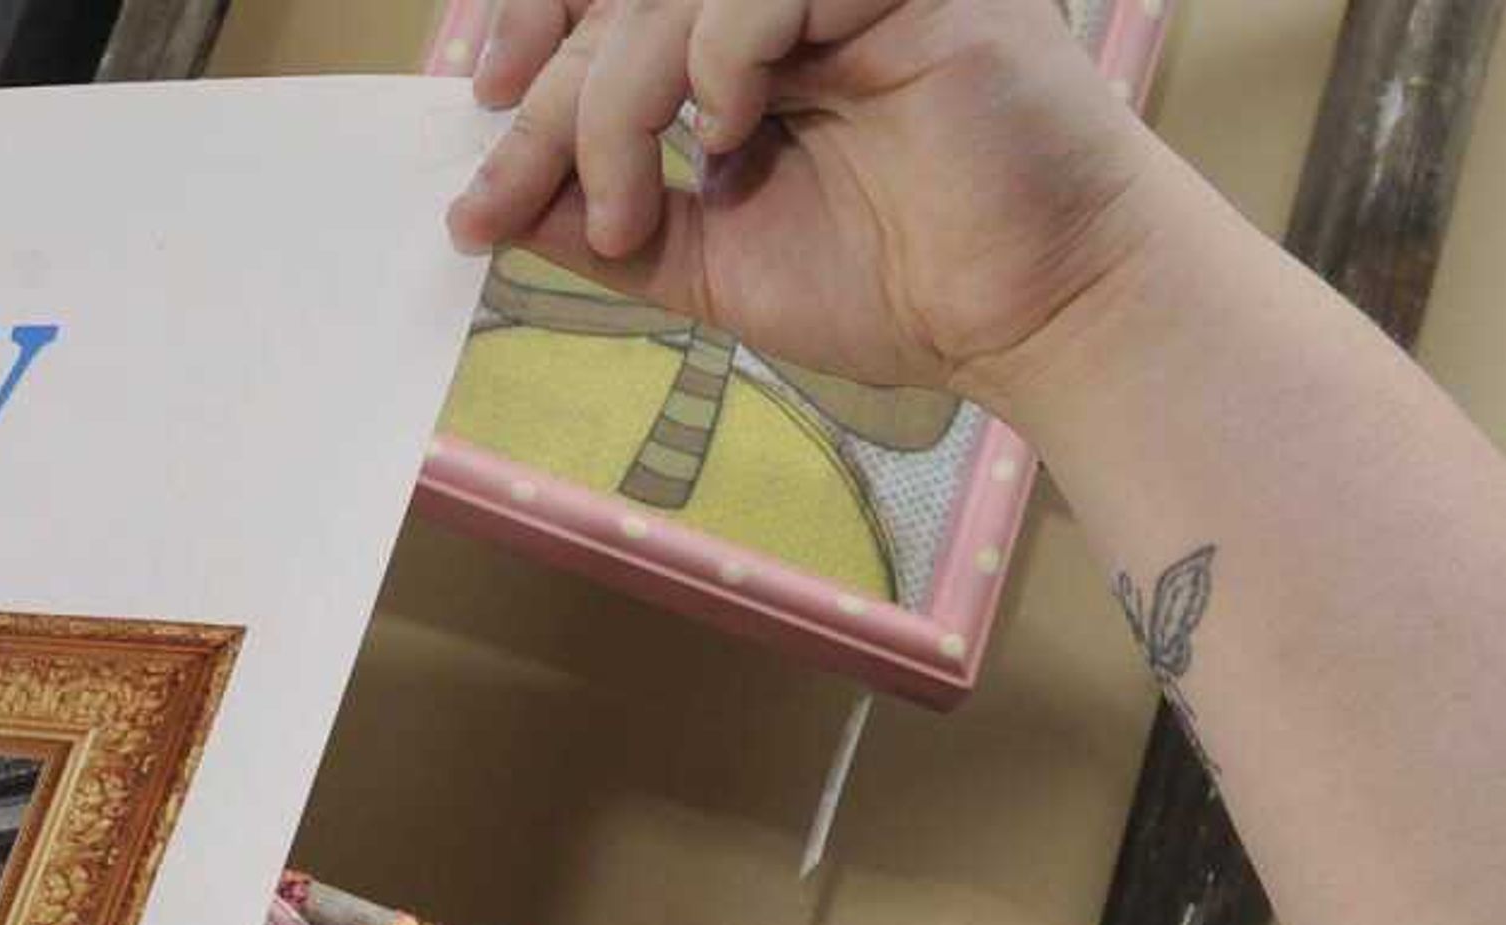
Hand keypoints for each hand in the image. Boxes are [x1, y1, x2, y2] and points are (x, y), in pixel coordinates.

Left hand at [444, 0, 1173, 410]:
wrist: (1024, 315)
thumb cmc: (894, 284)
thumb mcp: (704, 258)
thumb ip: (602, 218)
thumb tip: (484, 202)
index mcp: (748, 36)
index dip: (531, 28)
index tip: (481, 111)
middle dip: (545, 99)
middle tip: (506, 196)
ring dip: (617, 103)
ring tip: (640, 211)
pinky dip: (718, 61)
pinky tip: (736, 137)